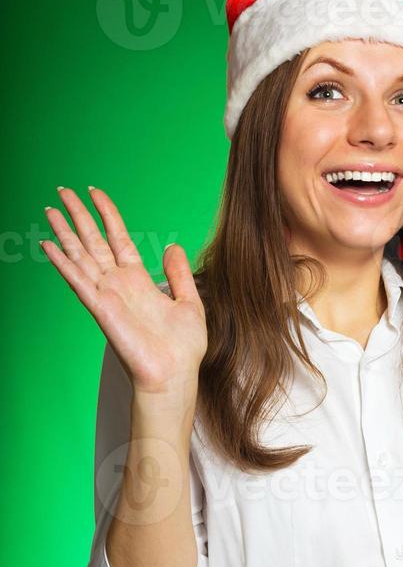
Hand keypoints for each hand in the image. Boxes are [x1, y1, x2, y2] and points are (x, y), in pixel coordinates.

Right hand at [41, 186, 207, 398]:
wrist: (175, 374)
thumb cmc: (182, 347)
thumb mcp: (189, 301)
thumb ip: (179, 273)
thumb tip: (172, 246)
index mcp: (138, 280)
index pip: (118, 238)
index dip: (107, 214)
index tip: (95, 192)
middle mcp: (118, 284)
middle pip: (93, 241)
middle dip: (78, 215)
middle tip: (63, 191)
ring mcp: (107, 295)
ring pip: (81, 256)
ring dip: (64, 232)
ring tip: (50, 210)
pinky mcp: (101, 308)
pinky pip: (78, 281)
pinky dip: (63, 263)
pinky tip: (49, 246)